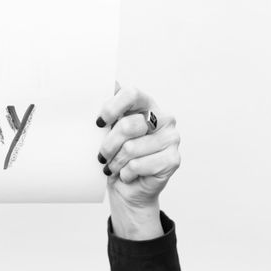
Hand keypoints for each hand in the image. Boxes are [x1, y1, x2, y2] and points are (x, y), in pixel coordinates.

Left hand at [96, 85, 180, 239]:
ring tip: (114, 166)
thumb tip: (105, 82)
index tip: (98, 123)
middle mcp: (163, 118)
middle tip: (102, 156)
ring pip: (131, 148)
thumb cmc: (114, 154)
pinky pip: (137, 165)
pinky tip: (127, 174)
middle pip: (128, 125)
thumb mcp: (106, 129)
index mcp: (147, 104)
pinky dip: (125, 173)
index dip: (112, 108)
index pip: (131, 94)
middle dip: (108, 145)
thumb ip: (107, 107)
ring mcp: (171, 138)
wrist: (126, 188)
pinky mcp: (173, 160)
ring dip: (115, 162)